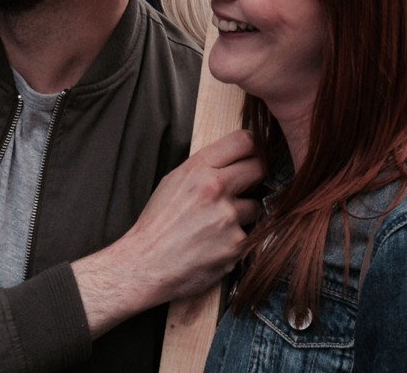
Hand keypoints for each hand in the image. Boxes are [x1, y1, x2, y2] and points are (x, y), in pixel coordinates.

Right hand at [72, 129, 262, 336]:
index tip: (255, 154)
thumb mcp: (174, 180)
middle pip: (260, 168)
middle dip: (256, 176)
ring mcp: (228, 217)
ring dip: (243, 214)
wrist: (146, 264)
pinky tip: (216, 244)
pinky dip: (236, 239)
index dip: (254, 147)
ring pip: (255, 205)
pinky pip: (249, 235)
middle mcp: (216, 188)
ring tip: (219, 224)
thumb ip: (205, 167)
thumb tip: (234, 159)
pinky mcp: (236, 244)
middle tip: (248, 185)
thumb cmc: (158, 223)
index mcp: (199, 168)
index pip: (244, 141)